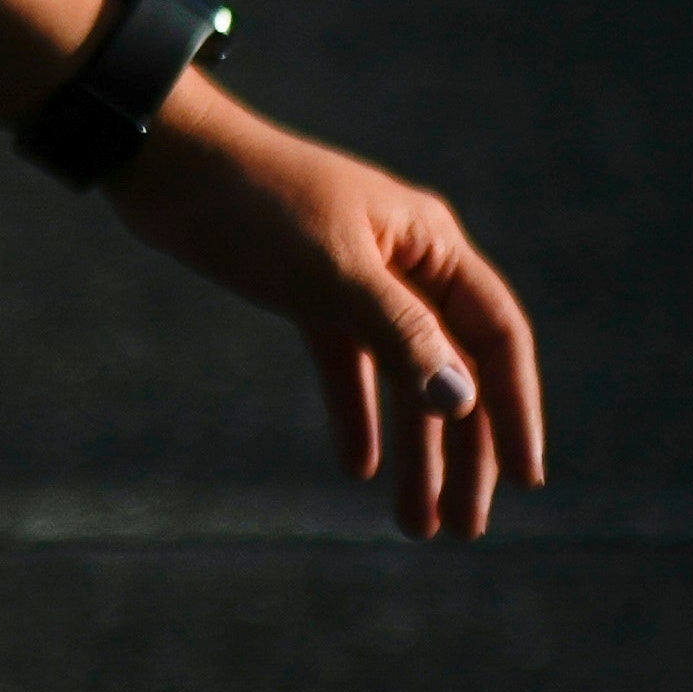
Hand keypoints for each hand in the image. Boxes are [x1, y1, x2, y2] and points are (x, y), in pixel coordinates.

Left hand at [104, 86, 546, 540]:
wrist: (165, 161)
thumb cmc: (253, 202)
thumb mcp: (331, 272)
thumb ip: (399, 334)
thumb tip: (460, 402)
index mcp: (431, 245)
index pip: (497, 338)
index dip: (516, 409)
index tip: (527, 478)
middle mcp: (407, 263)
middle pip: (454, 370)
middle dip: (464, 452)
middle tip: (464, 530)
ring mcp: (359, 280)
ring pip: (402, 377)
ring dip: (414, 449)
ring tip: (417, 525)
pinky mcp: (308, 293)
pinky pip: (348, 365)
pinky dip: (356, 413)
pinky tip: (360, 467)